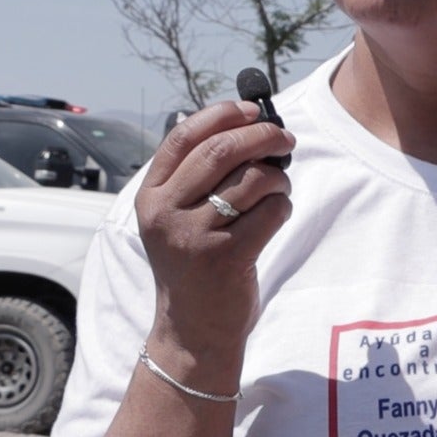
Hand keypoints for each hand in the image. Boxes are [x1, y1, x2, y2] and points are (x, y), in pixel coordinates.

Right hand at [135, 101, 293, 364]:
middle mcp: (166, 213)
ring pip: (254, 179)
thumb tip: (246, 123)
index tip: (253, 109)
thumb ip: (199, 175)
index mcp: (151, 196)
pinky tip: (276, 216)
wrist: (193, 328)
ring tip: (278, 188)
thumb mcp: (179, 216)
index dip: (222, 114)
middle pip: (222, 150)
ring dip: (279, 176)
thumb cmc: (196, 262)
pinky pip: (273, 211)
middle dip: (263, 136)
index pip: (184, 136)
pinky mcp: (227, 257)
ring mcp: (194, 236)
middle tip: (285, 139)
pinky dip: (284, 206)